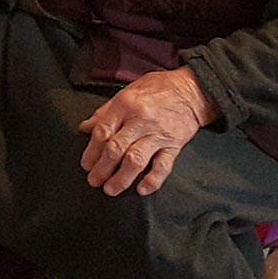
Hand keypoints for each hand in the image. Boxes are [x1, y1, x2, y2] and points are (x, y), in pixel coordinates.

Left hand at [78, 69, 217, 196]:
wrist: (192, 90)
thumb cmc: (158, 88)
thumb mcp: (127, 91)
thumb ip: (106, 111)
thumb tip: (85, 127)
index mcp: (125, 105)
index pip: (102, 132)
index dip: (91, 151)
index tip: (86, 164)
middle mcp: (140, 120)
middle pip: (116, 149)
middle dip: (102, 169)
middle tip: (94, 181)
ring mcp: (158, 134)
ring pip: (135, 160)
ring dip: (121, 179)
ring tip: (111, 189)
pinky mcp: (174, 145)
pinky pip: (163, 166)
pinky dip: (152, 181)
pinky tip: (141, 190)